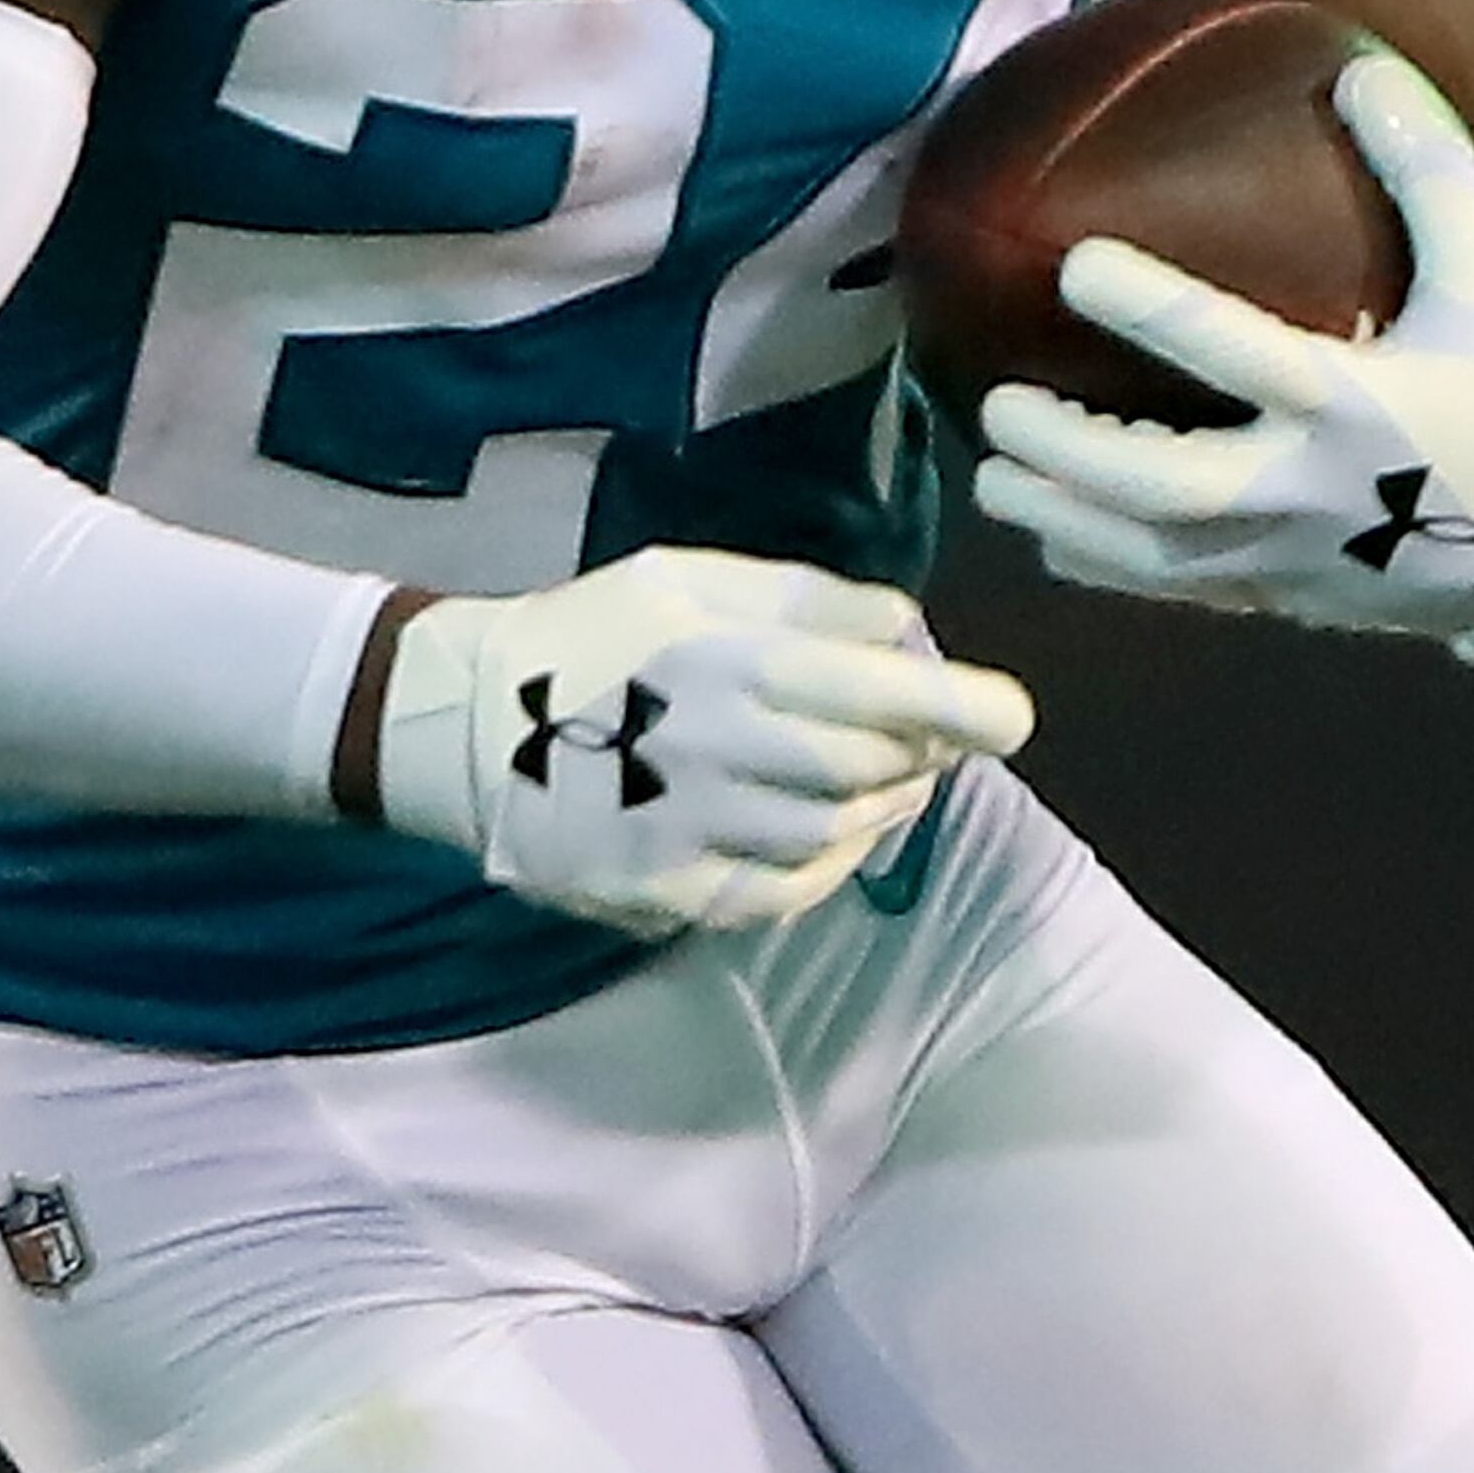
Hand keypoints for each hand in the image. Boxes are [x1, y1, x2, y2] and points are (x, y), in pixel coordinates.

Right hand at [377, 545, 1032, 935]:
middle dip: (920, 757)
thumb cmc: (593, 635)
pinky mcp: (667, 891)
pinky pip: (782, 893)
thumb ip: (807, 598)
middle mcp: (714, 746)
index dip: (962, 707)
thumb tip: (911, 631)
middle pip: (866, 770)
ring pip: (833, 835)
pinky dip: (828, 865)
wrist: (461, 727)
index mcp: (724, 656)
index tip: (1012, 716)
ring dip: (879, 811)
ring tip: (886, 783)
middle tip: (933, 742)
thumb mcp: (690, 579)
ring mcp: (690, 829)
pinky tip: (831, 834)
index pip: (874, 689)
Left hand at [973, 53, 1473, 665]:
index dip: (1148, 309)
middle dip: (1070, 451)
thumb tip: (1360, 66)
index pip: (1231, 352)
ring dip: (1067, 521)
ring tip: (994, 480)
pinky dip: (1113, 565)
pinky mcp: (1300, 599)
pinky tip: (1060, 533)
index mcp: (1358, 403)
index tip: (1073, 266)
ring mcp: (1302, 558)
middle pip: (1162, 484)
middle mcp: (1316, 490)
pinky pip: (1186, 590)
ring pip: (1157, 557)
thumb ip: (1432, 168)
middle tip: (996, 406)